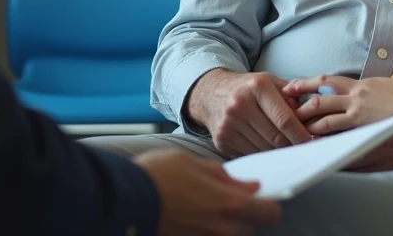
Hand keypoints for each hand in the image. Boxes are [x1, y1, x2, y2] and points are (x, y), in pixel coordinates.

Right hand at [135, 148, 280, 235]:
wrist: (123, 202)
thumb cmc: (156, 176)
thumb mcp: (192, 163)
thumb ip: (223, 176)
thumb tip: (248, 185)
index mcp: (229, 203)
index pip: (270, 212)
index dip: (270, 205)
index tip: (263, 198)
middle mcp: (222, 229)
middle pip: (251, 228)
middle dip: (246, 216)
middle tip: (228, 202)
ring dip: (227, 225)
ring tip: (207, 209)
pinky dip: (208, 231)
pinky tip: (195, 218)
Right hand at [184, 69, 310, 157]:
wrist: (211, 93)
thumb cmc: (249, 88)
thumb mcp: (271, 82)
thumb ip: (293, 96)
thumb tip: (314, 115)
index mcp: (257, 87)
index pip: (284, 119)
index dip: (301, 134)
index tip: (313, 143)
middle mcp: (240, 105)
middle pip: (275, 137)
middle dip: (292, 145)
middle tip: (304, 149)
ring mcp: (229, 124)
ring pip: (264, 149)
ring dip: (278, 152)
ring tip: (287, 148)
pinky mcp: (222, 140)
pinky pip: (250, 154)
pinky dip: (263, 154)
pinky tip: (268, 148)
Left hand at [284, 74, 392, 139]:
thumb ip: (383, 89)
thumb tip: (385, 90)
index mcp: (363, 83)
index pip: (331, 80)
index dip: (312, 82)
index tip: (296, 83)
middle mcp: (356, 93)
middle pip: (322, 91)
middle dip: (301, 94)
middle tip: (285, 96)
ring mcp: (356, 109)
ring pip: (322, 111)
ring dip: (306, 118)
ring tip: (292, 123)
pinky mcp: (359, 124)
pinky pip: (334, 129)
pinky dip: (320, 135)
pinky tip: (310, 140)